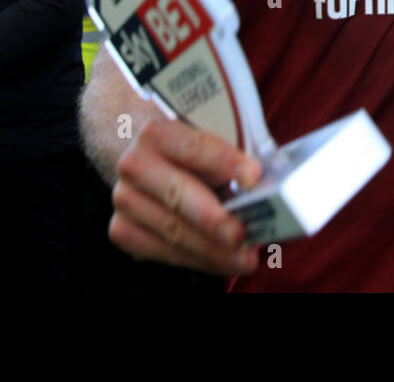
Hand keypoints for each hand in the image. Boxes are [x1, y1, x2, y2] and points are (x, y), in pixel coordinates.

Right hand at [109, 117, 263, 274]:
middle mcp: (135, 165)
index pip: (194, 147)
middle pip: (179, 194)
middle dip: (214, 219)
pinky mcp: (123, 230)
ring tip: (245, 257)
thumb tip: (270, 182)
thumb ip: (235, 154)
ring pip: (174, 231)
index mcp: (157, 133)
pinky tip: (223, 260)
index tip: (253, 177)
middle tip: (242, 235)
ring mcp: (126, 200)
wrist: (147, 159)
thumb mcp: (210, 138)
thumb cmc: (191, 150)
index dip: (225, 162)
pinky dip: (200, 260)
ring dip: (214, 250)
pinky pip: (165, 252)